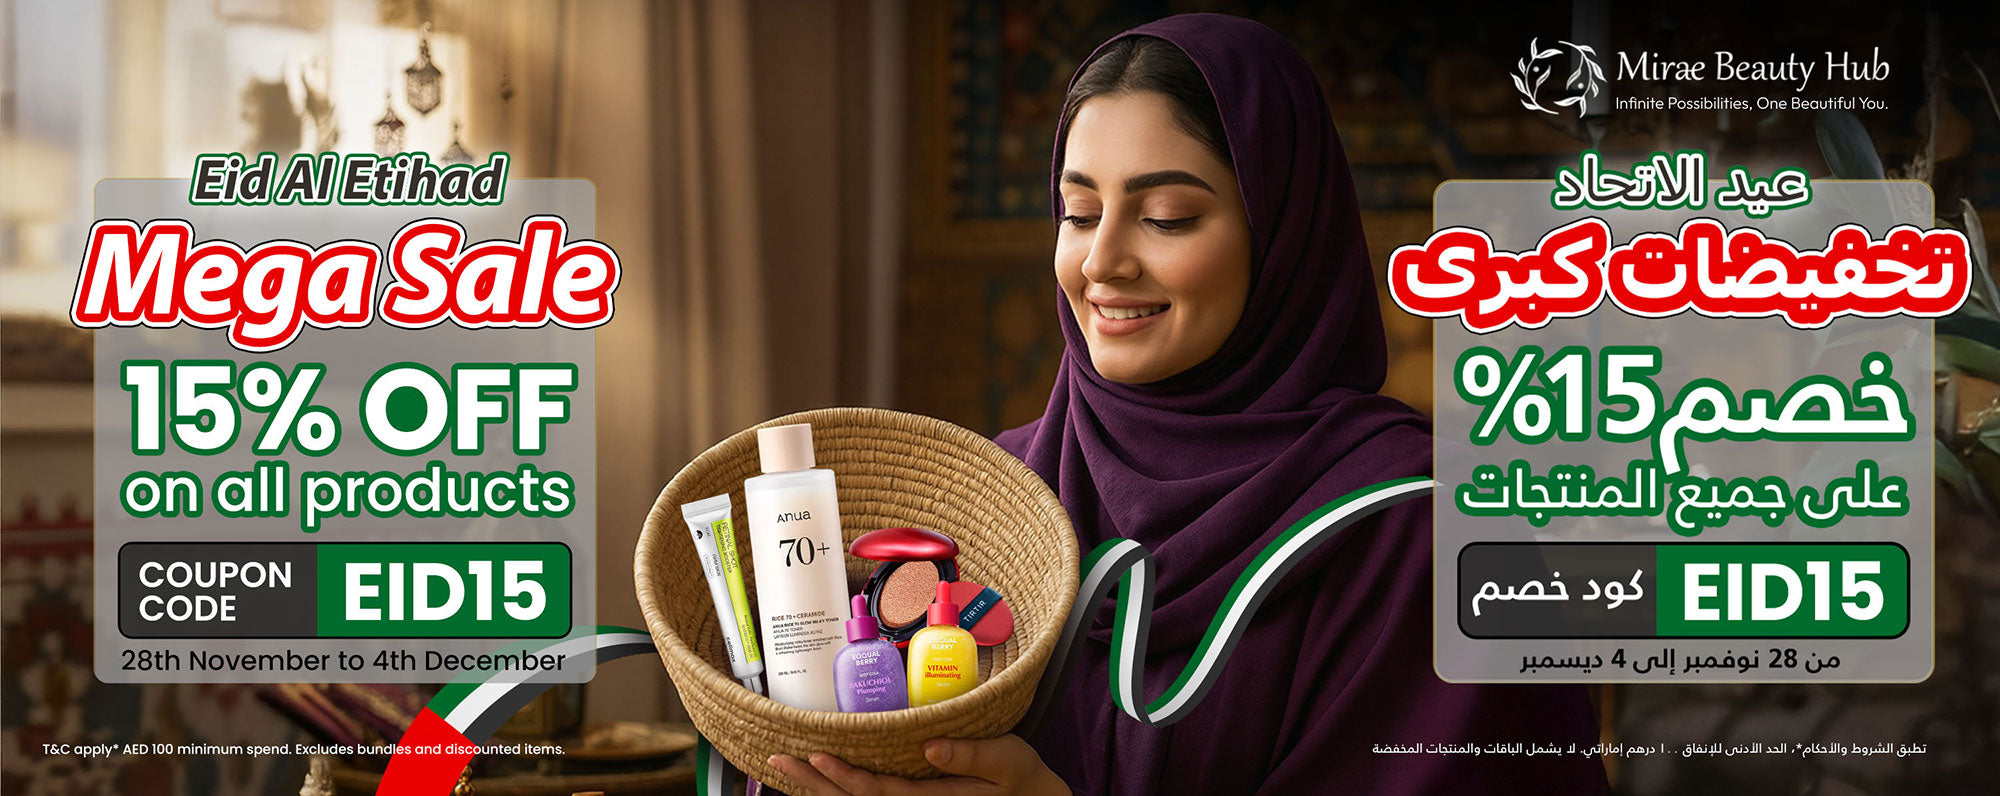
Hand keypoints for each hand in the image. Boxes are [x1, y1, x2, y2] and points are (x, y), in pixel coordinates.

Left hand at [768, 734, 1069, 795]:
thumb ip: (969, 756)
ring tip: (786, 768)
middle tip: (779, 759)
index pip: (877, 792)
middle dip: (814, 782)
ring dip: (818, 789)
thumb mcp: (1007, 762)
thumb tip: (929, 746)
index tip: (816, 756)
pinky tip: (819, 782)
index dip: (843, 776)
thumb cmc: (1024, 782)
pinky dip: (840, 793)